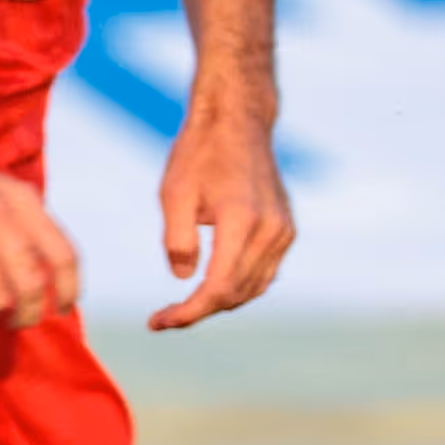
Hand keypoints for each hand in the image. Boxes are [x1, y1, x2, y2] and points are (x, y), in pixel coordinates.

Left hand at [149, 91, 293, 330]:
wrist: (237, 121)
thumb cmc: (200, 153)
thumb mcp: (174, 193)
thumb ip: (177, 240)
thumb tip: (184, 279)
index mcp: (242, 220)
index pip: (218, 287)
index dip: (188, 313)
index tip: (158, 322)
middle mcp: (271, 230)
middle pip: (236, 294)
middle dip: (199, 311)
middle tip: (163, 318)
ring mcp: (283, 231)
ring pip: (253, 289)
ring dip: (219, 303)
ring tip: (183, 306)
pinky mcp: (286, 230)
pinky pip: (264, 273)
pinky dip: (238, 287)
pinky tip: (210, 288)